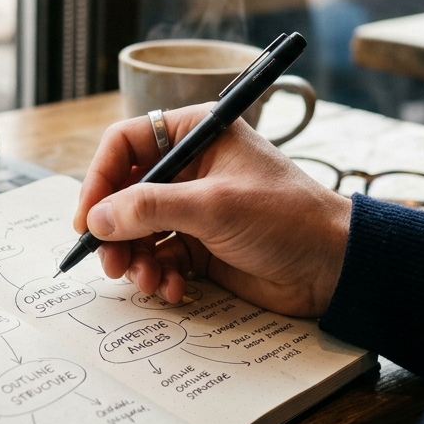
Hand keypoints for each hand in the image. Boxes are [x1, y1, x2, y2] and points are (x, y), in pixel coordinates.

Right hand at [74, 105, 351, 317]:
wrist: (334, 266)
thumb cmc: (286, 217)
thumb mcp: (213, 206)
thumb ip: (150, 209)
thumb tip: (98, 219)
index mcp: (196, 134)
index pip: (126, 144)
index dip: (100, 179)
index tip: (89, 218)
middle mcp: (190, 167)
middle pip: (125, 193)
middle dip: (115, 230)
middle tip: (112, 262)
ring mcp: (194, 207)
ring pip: (138, 230)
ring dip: (135, 259)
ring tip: (147, 281)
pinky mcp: (201, 245)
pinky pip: (160, 258)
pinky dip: (159, 275)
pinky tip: (174, 290)